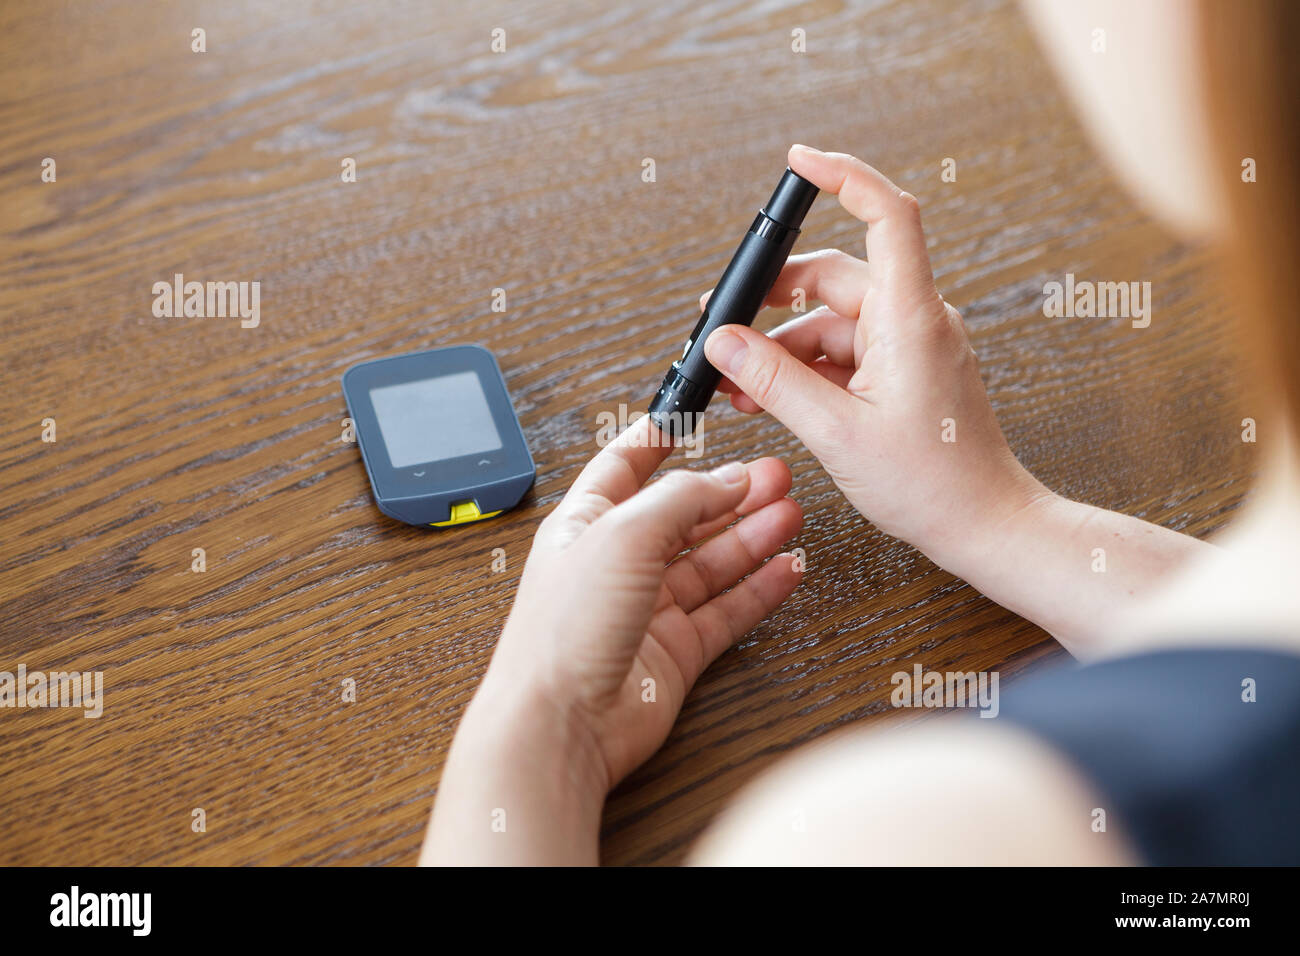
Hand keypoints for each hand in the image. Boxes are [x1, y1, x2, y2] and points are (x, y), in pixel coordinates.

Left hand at [491, 415, 801, 787]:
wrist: (561, 723)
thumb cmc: (562, 632)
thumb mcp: (623, 535)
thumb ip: (680, 500)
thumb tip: (725, 477)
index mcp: (586, 524)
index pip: (625, 467)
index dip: (658, 440)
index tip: (692, 416)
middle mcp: (617, 564)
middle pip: (683, 515)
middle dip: (729, 492)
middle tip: (775, 474)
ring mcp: (648, 609)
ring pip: (711, 562)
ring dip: (752, 535)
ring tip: (791, 512)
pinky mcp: (676, 652)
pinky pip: (727, 611)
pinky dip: (760, 589)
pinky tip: (786, 568)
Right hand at [702, 145, 1046, 564]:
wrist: (984, 526)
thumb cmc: (933, 484)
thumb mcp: (836, 432)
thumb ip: (775, 382)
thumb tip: (725, 343)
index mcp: (910, 318)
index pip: (887, 215)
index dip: (844, 176)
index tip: (799, 161)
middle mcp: (913, 320)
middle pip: (834, 277)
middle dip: (773, 299)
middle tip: (723, 326)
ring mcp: (909, 346)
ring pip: (831, 321)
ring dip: (781, 347)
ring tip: (738, 385)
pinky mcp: (903, 372)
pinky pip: (843, 353)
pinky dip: (804, 369)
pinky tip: (768, 396)